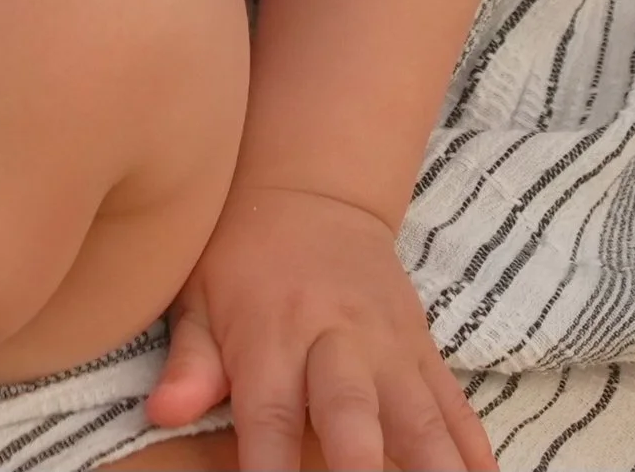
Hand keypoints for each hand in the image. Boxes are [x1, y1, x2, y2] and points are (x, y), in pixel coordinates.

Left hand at [144, 185, 495, 471]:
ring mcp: (389, 347)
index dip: (270, 469)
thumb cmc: (240, 257)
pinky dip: (472, 448)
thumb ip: (189, 359)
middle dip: (361, 470)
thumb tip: (161, 412)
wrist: (311, 191)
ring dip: (434, 466)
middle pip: (352, 416)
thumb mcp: (198, 294)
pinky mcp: (423, 349)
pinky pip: (454, 406)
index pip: (269, 416)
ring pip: (419, 416)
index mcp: (271, 334)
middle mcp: (336, 340)